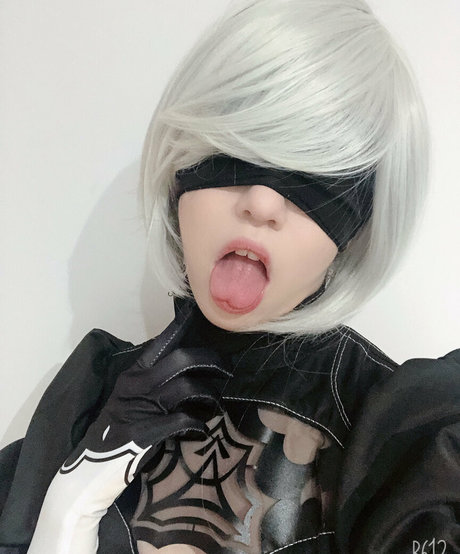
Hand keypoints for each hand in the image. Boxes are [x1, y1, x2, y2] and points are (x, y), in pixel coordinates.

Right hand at [28, 346, 231, 553]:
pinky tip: (200, 432)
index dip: (180, 327)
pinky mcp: (144, 432)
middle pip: (182, 360)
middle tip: (227, 369)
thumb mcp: (129, 402)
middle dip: (210, 360)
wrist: (88, 473)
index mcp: (133, 375)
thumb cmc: (114, 435)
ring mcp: (140, 407)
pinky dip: (197, 426)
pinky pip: (182, 420)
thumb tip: (185, 375)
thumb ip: (153, 386)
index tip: (197, 312)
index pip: (161, 344)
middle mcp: (137, 385)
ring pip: (187, 388)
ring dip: (208, 396)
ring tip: (213, 407)